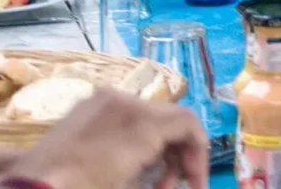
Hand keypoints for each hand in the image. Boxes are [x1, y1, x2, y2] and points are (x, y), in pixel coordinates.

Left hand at [3, 91, 208, 188]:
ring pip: (147, 117)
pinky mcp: (82, 110)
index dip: (199, 158)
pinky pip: (122, 117)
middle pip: (169, 119)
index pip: (189, 124)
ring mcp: (99, 102)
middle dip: (178, 155)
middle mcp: (122, 100)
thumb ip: (165, 180)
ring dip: (157, 149)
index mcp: (139, 121)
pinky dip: (135, 140)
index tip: (195, 188)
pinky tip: (126, 168)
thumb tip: (178, 182)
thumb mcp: (131, 186)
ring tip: (148, 184)